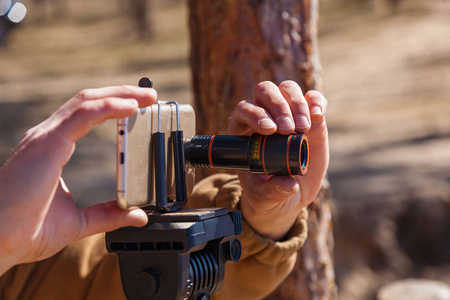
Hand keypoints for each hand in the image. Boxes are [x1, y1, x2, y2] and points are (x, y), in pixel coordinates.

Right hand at [0, 86, 156, 274]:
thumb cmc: (26, 230)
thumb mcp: (79, 222)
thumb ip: (107, 214)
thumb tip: (136, 214)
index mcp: (53, 149)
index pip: (86, 115)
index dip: (111, 105)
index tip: (138, 107)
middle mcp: (49, 137)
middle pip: (89, 101)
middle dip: (122, 94)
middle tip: (149, 96)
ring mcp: (46, 138)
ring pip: (87, 102)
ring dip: (120, 95)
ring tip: (146, 97)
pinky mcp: (48, 144)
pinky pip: (83, 115)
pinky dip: (109, 106)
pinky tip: (130, 106)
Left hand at [229, 81, 328, 239]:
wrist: (288, 196)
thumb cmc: (268, 194)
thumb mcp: (265, 197)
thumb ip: (272, 191)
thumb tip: (289, 184)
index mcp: (244, 131)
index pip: (244, 109)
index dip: (255, 114)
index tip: (269, 130)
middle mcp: (265, 116)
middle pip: (265, 91)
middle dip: (277, 107)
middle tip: (288, 130)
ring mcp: (288, 114)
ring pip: (287, 90)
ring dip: (296, 104)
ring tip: (302, 129)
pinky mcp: (310, 118)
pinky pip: (312, 98)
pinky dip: (316, 102)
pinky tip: (317, 115)